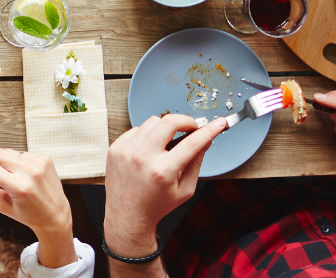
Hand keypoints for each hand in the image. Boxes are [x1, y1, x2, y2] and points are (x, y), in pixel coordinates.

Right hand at [0, 148, 76, 267]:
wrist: (55, 215)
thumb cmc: (28, 214)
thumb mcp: (2, 205)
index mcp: (20, 188)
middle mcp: (31, 173)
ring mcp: (39, 163)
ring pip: (9, 153)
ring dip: (2, 160)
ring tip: (7, 176)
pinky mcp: (44, 158)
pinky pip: (21, 153)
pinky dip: (15, 161)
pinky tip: (20, 173)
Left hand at [104, 115, 225, 255]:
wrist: (127, 215)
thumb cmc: (157, 205)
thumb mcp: (185, 190)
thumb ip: (196, 163)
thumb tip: (206, 140)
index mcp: (163, 171)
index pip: (192, 143)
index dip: (210, 130)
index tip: (219, 123)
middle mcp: (143, 158)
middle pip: (168, 121)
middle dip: (186, 121)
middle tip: (191, 128)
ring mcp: (126, 151)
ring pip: (152, 122)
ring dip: (165, 128)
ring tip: (167, 143)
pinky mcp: (116, 148)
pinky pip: (136, 129)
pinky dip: (147, 135)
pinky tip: (149, 150)